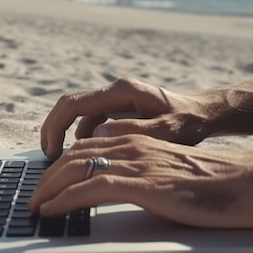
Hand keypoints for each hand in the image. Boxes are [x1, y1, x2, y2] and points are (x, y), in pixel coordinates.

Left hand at [29, 134, 252, 227]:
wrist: (252, 183)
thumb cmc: (217, 185)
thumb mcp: (171, 174)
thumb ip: (145, 175)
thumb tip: (121, 190)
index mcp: (140, 142)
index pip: (87, 148)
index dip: (61, 167)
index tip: (47, 185)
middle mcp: (134, 146)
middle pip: (74, 156)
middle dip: (47, 177)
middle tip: (32, 198)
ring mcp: (138, 163)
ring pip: (76, 168)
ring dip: (48, 188)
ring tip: (34, 206)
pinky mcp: (144, 184)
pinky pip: (92, 187)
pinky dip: (65, 199)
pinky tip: (51, 210)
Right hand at [41, 77, 217, 158]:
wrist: (204, 115)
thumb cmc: (188, 123)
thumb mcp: (166, 131)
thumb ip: (133, 131)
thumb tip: (97, 134)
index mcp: (122, 91)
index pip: (74, 104)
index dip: (56, 126)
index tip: (51, 151)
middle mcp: (115, 91)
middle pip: (70, 105)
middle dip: (54, 129)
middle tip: (48, 156)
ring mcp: (116, 100)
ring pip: (78, 114)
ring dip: (66, 134)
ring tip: (62, 160)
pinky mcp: (119, 109)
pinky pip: (91, 121)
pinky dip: (83, 137)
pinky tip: (87, 156)